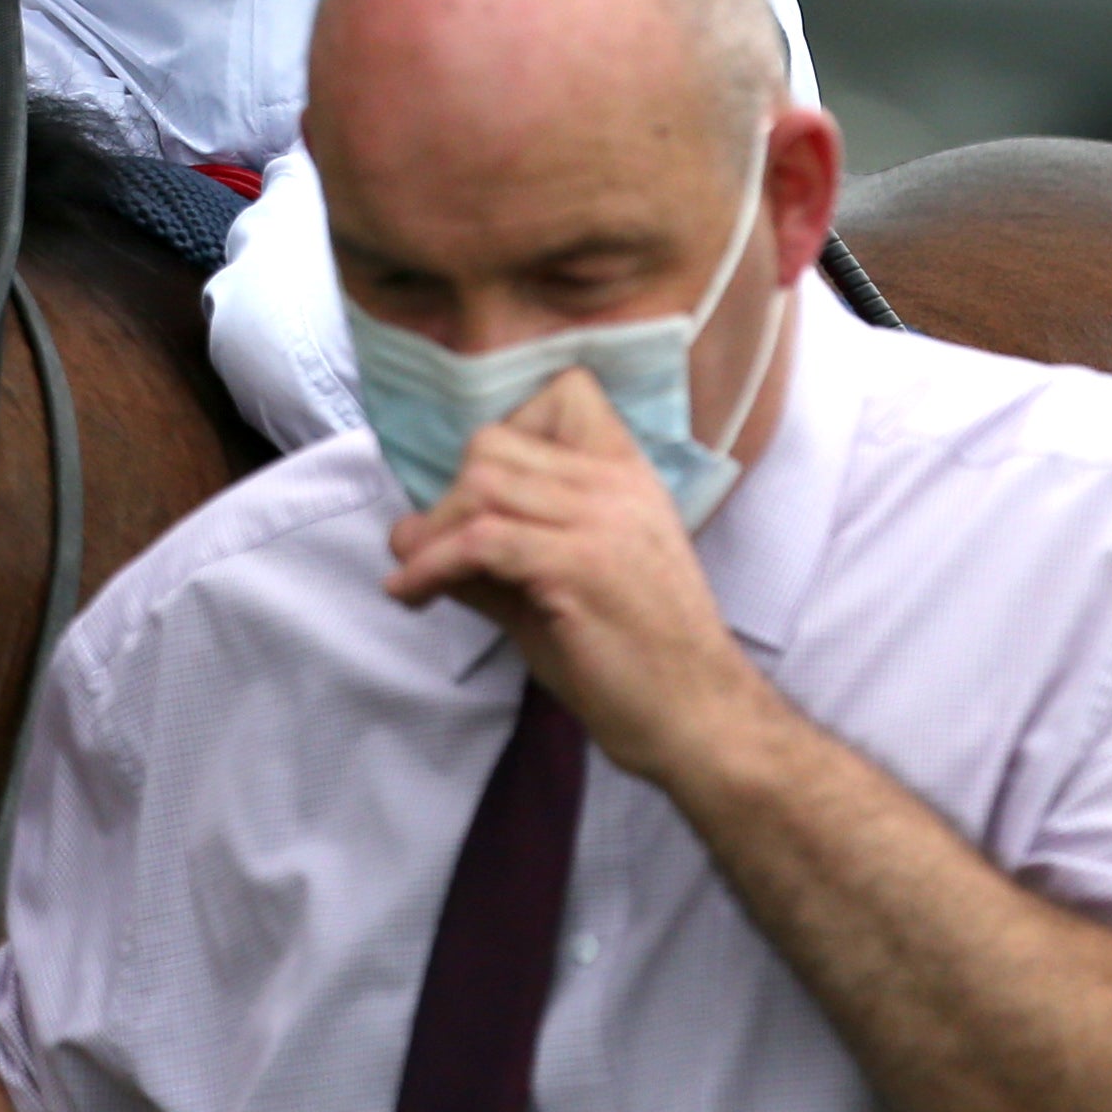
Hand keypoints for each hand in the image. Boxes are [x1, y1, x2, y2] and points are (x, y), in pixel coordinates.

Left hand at [378, 372, 769, 781]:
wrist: (700, 718)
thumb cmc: (639, 660)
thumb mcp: (566, 585)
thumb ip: (501, 551)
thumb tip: (413, 534)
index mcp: (627, 475)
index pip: (564, 393)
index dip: (506, 431)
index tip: (480, 490)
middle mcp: (616, 483)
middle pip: (495, 443)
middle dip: (447, 497)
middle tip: (431, 551)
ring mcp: (601, 519)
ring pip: (481, 483)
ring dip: (431, 532)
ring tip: (415, 575)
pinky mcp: (579, 566)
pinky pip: (479, 541)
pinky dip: (431, 565)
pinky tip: (412, 593)